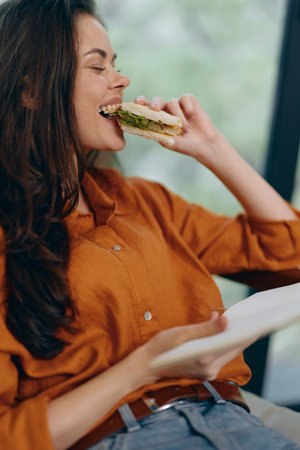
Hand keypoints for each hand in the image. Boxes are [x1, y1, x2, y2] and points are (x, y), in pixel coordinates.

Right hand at [127, 312, 248, 388]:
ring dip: (229, 337)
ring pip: (226, 352)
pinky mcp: (204, 372)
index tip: (255, 321)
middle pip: (232, 349)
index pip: (233, 345)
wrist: (147, 365)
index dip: (245, 332)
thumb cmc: (162, 346)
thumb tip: (226, 320)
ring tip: (235, 320)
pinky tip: (219, 330)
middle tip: (247, 317)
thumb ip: (206, 328)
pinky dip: (221, 343)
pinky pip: (218, 355)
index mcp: (205, 360)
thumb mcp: (182, 333)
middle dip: (239, 333)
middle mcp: (209, 370)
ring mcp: (207, 373)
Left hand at [135, 95, 219, 164]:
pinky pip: (185, 98)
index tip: (137, 103)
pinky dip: (188, 107)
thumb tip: (143, 127)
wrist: (203, 144)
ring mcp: (178, 105)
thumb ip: (157, 133)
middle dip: (154, 104)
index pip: (146, 108)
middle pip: (157, 100)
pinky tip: (192, 116)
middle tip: (155, 110)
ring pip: (173, 102)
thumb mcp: (168, 141)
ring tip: (186, 130)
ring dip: (179, 117)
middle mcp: (167, 109)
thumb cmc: (184, 145)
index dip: (141, 103)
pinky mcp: (190, 101)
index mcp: (158, 118)